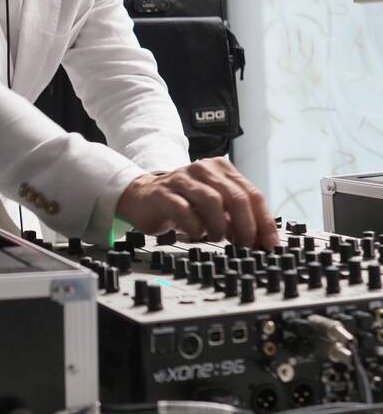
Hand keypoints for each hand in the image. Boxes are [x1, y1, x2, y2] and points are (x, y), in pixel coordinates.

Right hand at [116, 158, 277, 250]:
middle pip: (236, 197)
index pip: (252, 194)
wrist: (143, 196)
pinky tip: (196, 233)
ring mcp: (182, 179)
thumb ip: (236, 217)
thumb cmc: (184, 202)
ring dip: (219, 226)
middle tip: (245, 245)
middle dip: (245, 226)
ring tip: (216, 237)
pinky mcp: (163, 193)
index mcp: (221, 169)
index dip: (264, 222)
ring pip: (212, 202)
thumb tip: (261, 239)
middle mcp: (204, 169)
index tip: (270, 244)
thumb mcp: (215, 206)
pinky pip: (184, 210)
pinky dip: (195, 227)